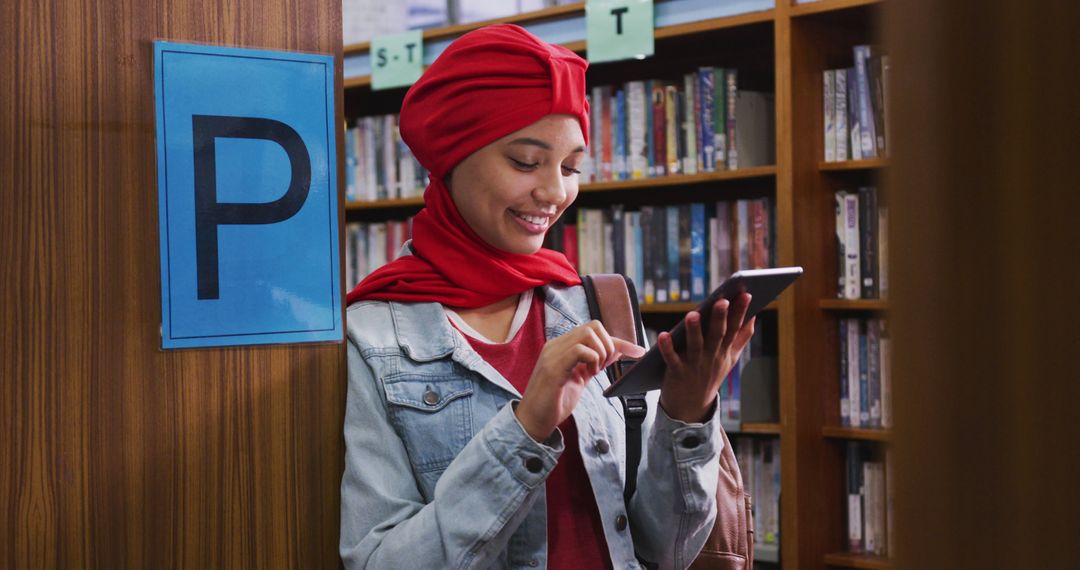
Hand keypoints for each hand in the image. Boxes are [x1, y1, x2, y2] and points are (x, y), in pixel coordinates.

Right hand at [515, 320, 646, 441]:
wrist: (532, 421)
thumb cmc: (554, 402)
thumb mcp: (579, 378)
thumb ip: (593, 363)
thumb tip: (615, 350)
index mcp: (562, 346)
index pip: (594, 330)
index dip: (618, 340)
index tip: (638, 352)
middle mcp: (556, 345)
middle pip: (593, 326)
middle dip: (609, 345)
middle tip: (606, 367)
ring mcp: (552, 353)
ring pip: (587, 333)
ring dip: (601, 352)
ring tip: (596, 371)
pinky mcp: (553, 367)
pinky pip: (579, 349)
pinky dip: (592, 359)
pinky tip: (589, 374)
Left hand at [657, 292, 755, 422]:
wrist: (691, 406)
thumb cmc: (710, 374)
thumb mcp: (730, 357)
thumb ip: (741, 337)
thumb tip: (753, 316)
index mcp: (724, 350)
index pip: (735, 328)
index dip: (740, 311)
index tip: (746, 294)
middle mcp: (712, 356)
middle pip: (717, 334)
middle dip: (720, 317)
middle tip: (723, 300)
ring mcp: (694, 365)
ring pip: (695, 345)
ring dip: (694, 330)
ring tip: (693, 314)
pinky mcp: (677, 373)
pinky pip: (672, 359)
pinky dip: (667, 348)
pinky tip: (663, 335)